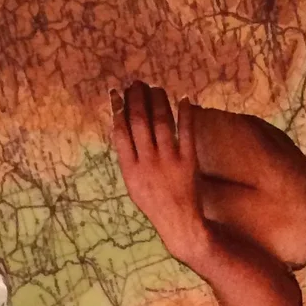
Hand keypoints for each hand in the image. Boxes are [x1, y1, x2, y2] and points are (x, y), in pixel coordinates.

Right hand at [111, 83, 203, 262]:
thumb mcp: (133, 184)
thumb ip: (128, 158)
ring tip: (155, 88)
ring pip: (161, 123)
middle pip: (139, 122)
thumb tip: (122, 126)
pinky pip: (186, 132)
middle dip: (136, 99)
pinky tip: (183, 99)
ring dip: (157, 101)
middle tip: (137, 83)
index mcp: (130, 169)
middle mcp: (147, 163)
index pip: (120, 132)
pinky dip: (184, 114)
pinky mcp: (188, 162)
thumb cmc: (154, 202)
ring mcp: (168, 161)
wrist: (179, 222)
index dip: (117, 109)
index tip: (117, 92)